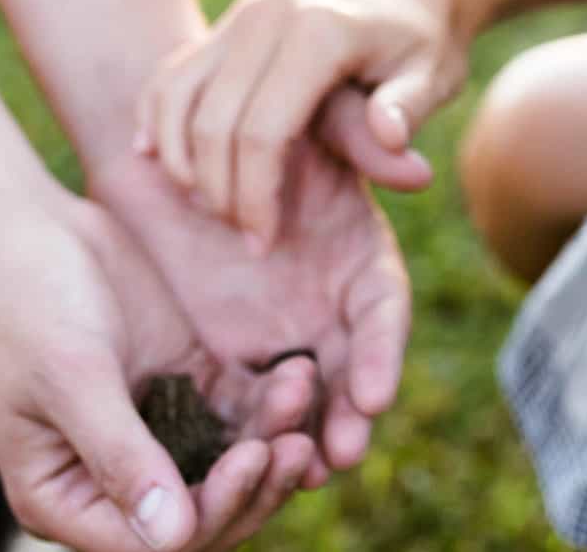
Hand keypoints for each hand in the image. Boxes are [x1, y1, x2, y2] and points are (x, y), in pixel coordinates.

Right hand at [0, 193, 319, 551]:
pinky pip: (239, 414)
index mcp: (66, 498)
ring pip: (228, 466)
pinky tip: (298, 374)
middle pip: (202, 514)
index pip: (152, 542)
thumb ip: (120, 456)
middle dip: (254, 486)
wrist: (31, 229)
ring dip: (272, 442)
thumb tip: (172, 537)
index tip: (253, 456)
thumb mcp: (72, 378)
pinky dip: (270, 404)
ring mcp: (156, 433)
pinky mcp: (186, 388)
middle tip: (299, 444)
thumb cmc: (29, 304)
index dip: (212, 512)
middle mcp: (115, 479)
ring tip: (302, 395)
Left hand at [95, 135, 412, 476]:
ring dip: (303, 435)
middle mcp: (325, 305)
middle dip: (349, 416)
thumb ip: (358, 139)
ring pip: (300, 399)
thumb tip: (415, 171)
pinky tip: (245, 461)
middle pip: (348, 372)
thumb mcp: (311, 117)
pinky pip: (241, 405)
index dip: (382, 352)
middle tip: (341, 452)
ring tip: (301, 470)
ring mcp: (278, 334)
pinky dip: (249, 434)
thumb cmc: (254, 116)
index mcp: (357, 255)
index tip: (376, 391)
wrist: (171, 138)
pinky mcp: (226, 357)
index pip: (382, 311)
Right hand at [136, 0, 466, 247]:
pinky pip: (174, 73)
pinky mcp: (229, 22)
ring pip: (178, 98)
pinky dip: (159, 118)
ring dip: (181, 161)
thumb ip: (408, 109)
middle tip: (246, 236)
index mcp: (318, 33)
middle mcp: (268, 17)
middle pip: (212, 122)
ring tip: (210, 208)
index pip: (261, 132)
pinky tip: (158, 158)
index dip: (254, 197)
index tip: (264, 242)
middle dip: (219, 192)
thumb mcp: (434, 74)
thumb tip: (390, 139)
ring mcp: (242, 15)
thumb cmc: (425, 38)